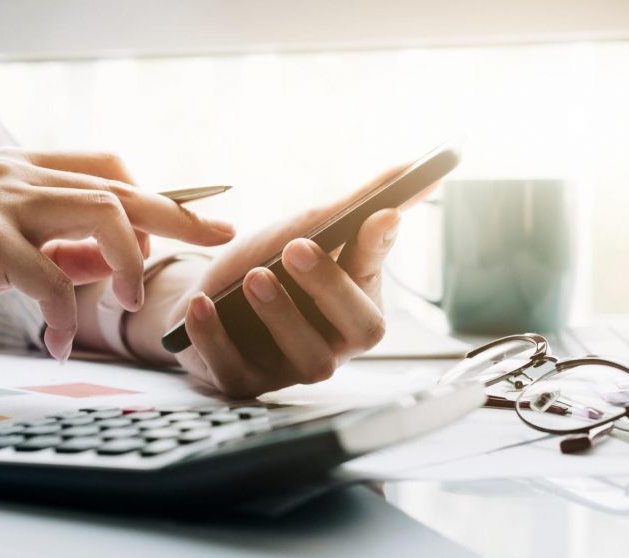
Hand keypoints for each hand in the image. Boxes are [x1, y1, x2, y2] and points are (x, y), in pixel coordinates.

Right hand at [0, 149, 234, 360]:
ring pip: (99, 213)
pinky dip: (63, 313)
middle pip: (120, 187)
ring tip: (129, 302)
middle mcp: (15, 174)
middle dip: (178, 215)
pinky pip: (48, 274)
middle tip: (221, 238)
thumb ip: (56, 250)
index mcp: (22, 170)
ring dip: (128, 260)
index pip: (109, 168)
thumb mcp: (0, 252)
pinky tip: (57, 342)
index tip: (194, 222)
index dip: (157, 194)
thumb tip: (112, 261)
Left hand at [166, 165, 432, 397]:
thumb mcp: (305, 229)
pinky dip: (217, 339)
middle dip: (331, 287)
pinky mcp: (244, 384)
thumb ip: (358, 205)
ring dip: (281, 314)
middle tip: (298, 247)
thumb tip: (425, 171)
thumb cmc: (266, 264)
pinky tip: (203, 306)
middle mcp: (335, 344)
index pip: (378, 277)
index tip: (379, 215)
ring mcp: (291, 370)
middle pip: (359, 330)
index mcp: (358, 304)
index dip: (378, 249)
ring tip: (253, 276)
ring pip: (307, 359)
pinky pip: (236, 371)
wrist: (204, 297)